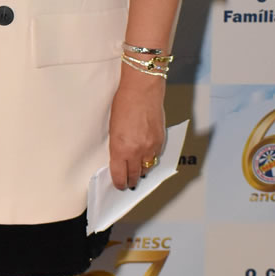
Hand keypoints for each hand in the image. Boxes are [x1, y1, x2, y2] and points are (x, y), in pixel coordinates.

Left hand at [108, 72, 165, 191]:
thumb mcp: (113, 129)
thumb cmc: (124, 104)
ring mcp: (150, 147)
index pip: (119, 175)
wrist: (142, 90)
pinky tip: (146, 156)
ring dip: (142, 170)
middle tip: (129, 183)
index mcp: (120, 148)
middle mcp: (136, 151)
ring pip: (147, 168)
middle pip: (134, 175)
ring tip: (138, 170)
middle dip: (131, 180)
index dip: (119, 183)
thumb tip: (120, 159)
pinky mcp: (161, 141)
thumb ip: (117, 147)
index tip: (119, 185)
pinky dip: (150, 158)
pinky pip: (156, 157)